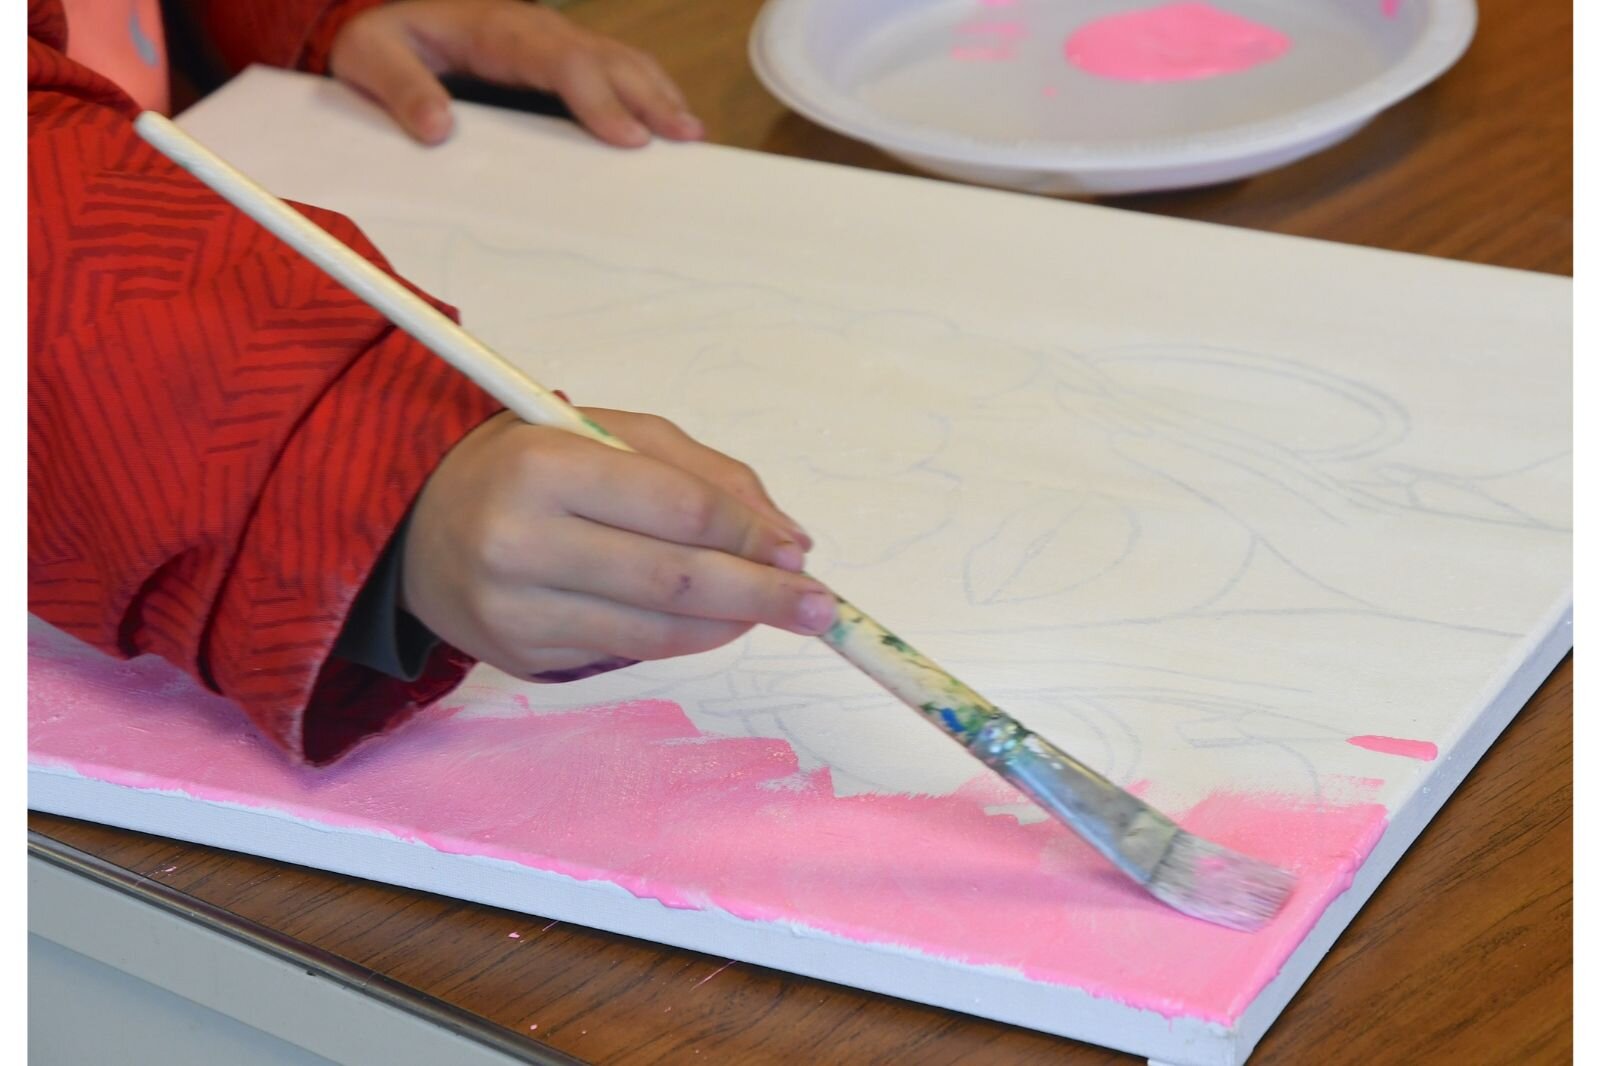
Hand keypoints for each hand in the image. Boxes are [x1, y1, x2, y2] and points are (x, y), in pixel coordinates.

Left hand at [328, 0, 702, 146]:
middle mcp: (534, 30)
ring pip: (618, 58)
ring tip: (692, 133)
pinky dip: (647, 92)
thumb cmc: (381, 42)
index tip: (627, 136)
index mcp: (495, 30)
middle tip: (683, 138)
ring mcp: (551, 42)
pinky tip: (670, 121)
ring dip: (658, 93)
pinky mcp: (558, 59)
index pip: (559, 59)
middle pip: (605, 56)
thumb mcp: (369, 58)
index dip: (598, 96)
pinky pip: (612, 69)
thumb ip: (400, 89)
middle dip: (648, 95)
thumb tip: (439, 129)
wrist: (385, 25)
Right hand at [402, 408, 832, 680]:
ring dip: (731, 623)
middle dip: (761, 595)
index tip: (801, 551)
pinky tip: (717, 622)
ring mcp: (515, 611)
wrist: (416, 524)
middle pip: (673, 580)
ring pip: (655, 630)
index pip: (675, 509)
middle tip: (820, 606)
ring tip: (778, 612)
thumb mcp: (605, 431)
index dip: (750, 534)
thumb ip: (700, 472)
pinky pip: (626, 652)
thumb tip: (786, 535)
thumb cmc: (527, 463)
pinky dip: (685, 639)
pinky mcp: (520, 655)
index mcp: (541, 467)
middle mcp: (520, 543)